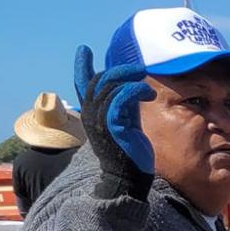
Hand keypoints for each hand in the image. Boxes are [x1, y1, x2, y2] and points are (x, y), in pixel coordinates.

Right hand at [72, 46, 153, 193]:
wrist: (127, 180)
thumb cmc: (130, 155)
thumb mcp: (125, 126)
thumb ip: (124, 107)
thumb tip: (132, 89)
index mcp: (92, 114)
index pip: (82, 85)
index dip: (82, 66)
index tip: (84, 50)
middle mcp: (92, 114)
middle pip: (98, 80)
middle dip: (119, 70)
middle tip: (138, 68)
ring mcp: (100, 120)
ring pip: (109, 86)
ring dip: (130, 79)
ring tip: (146, 83)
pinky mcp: (114, 126)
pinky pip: (120, 98)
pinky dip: (134, 90)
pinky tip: (147, 93)